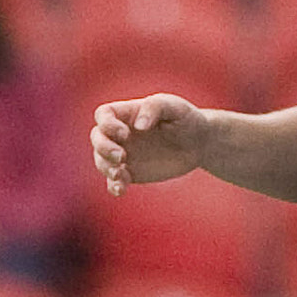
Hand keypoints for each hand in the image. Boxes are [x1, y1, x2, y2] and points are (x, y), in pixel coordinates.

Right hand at [91, 95, 209, 196]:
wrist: (199, 143)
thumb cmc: (185, 119)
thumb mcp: (174, 106)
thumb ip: (155, 107)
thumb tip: (138, 125)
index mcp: (127, 114)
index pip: (103, 115)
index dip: (107, 124)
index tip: (125, 134)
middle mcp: (120, 134)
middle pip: (97, 138)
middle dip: (104, 148)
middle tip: (121, 156)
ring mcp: (123, 153)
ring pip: (101, 160)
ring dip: (106, 168)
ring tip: (120, 175)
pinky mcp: (131, 172)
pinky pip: (114, 180)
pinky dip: (113, 186)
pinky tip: (120, 190)